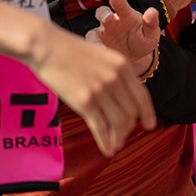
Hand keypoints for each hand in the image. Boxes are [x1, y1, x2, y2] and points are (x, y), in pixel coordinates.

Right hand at [28, 22, 157, 157]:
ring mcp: (101, 90)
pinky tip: (108, 150)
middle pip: (132, 112)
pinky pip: (101, 128)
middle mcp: (116, 79)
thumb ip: (115, 73)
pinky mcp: (84, 102)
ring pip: (120, 122)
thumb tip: (123, 95)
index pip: (142, 96)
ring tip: (116, 144)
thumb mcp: (102, 56)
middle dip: (130, 127)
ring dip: (119, 137)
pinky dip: (106, 142)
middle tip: (125, 136)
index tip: (150, 124)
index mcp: (123, 66)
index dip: (148, 113)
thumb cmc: (70, 50)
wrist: (46, 46)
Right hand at [86, 0, 160, 74]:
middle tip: (108, 18)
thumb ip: (151, 23)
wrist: (134, 56)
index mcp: (125, 14)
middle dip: (104, 14)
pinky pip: (92, 46)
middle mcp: (111, 21)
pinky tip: (103, 55)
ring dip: (95, 36)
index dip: (118, 1)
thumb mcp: (150, 33)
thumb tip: (153, 11)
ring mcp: (102, 32)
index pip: (121, 5)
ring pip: (94, 31)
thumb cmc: (142, 40)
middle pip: (103, 13)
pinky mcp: (96, 43)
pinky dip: (95, 50)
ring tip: (102, 45)